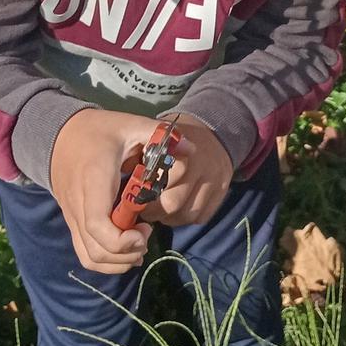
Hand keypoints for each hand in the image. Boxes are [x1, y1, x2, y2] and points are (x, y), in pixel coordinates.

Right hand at [51, 107, 189, 273]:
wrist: (61, 135)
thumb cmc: (100, 131)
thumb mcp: (130, 125)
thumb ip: (159, 136)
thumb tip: (191, 149)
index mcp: (94, 181)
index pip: (98, 224)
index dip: (122, 240)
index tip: (146, 230)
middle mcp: (79, 204)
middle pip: (96, 248)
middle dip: (127, 253)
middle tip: (147, 234)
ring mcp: (73, 217)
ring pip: (90, 257)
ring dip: (119, 261)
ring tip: (140, 245)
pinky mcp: (73, 223)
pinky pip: (85, 253)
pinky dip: (107, 261)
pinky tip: (127, 249)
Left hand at [136, 113, 233, 228]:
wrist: (213, 128)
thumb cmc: (173, 139)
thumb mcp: (154, 139)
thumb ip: (140, 159)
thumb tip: (122, 190)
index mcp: (177, 148)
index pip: (158, 182)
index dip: (144, 196)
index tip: (136, 198)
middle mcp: (199, 163)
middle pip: (173, 203)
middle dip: (155, 211)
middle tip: (146, 210)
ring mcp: (214, 178)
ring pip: (188, 214)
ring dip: (171, 218)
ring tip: (162, 211)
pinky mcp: (222, 189)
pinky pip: (202, 216)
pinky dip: (187, 217)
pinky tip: (179, 210)